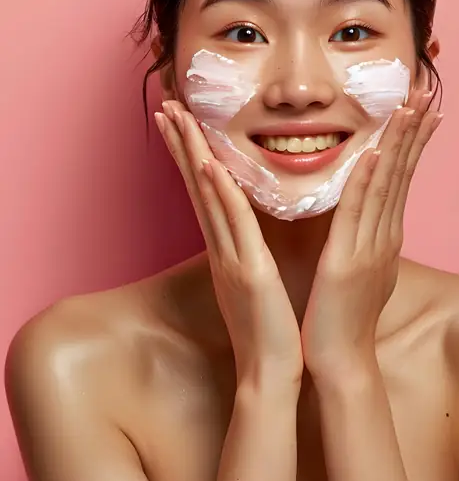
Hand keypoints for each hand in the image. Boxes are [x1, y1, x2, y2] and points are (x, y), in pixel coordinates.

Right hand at [156, 101, 303, 389]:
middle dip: (181, 143)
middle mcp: (221, 247)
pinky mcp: (249, 272)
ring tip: (178, 119)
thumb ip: (248, 252)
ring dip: (192, 155)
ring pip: (208, 196)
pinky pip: (233, 226)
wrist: (271, 374)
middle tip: (165, 106)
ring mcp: (231, 257)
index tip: (178, 122)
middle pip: (195, 184)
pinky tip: (209, 166)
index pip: (204, 191)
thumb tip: (250, 230)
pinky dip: (220, 194)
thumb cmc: (268, 329)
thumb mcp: (256, 281)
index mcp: (226, 247)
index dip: (189, 154)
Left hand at [301, 89, 442, 380]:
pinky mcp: (346, 261)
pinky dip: (366, 181)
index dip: (412, 141)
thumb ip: (362, 238)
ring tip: (408, 107)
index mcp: (384, 236)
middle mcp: (384, 236)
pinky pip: (357, 214)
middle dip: (414, 130)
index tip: (422, 108)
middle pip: (402, 172)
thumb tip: (365, 217)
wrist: (339, 362)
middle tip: (427, 92)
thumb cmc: (342, 316)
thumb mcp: (358, 268)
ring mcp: (368, 247)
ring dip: (397, 143)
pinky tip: (373, 153)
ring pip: (385, 185)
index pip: (401, 177)